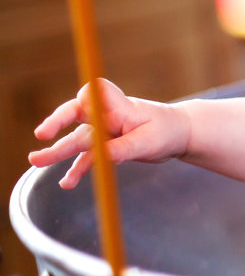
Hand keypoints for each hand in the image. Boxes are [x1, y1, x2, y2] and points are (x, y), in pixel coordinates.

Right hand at [29, 79, 188, 188]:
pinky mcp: (105, 146)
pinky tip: (66, 183)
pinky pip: (87, 157)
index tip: (80, 101)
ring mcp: (103, 130)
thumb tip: (100, 156)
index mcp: (119, 107)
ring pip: (77, 140)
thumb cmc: (166, 130)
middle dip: (56, 125)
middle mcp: (107, 116)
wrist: (178, 136)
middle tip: (39, 138)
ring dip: (58, 151)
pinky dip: (77, 169)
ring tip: (36, 162)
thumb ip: (123, 148)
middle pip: (76, 115)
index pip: (98, 92)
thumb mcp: (148, 142)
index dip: (87, 95)